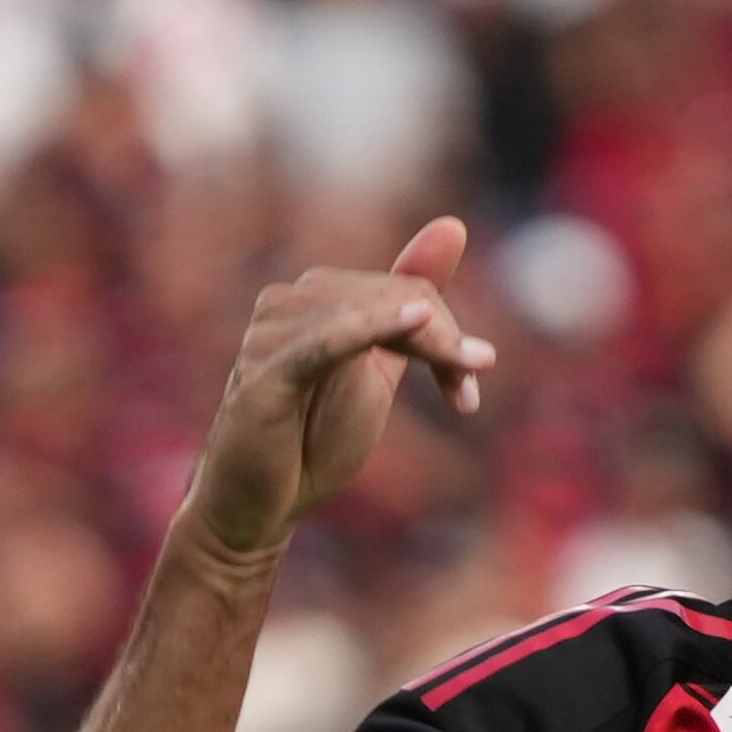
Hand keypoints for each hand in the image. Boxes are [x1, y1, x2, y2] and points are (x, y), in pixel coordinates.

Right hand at [177, 217, 494, 560]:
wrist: (259, 506)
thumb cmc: (311, 439)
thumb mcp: (377, 367)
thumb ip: (409, 306)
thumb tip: (452, 225)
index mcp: (316, 297)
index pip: (403, 288)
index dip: (446, 332)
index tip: (471, 382)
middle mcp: (289, 302)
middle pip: (392, 296)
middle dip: (443, 344)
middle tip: (472, 390)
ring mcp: (272, 334)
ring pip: (370, 316)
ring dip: (430, 351)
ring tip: (463, 391)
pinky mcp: (267, 374)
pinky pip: (327, 342)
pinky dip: (372, 328)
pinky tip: (417, 321)